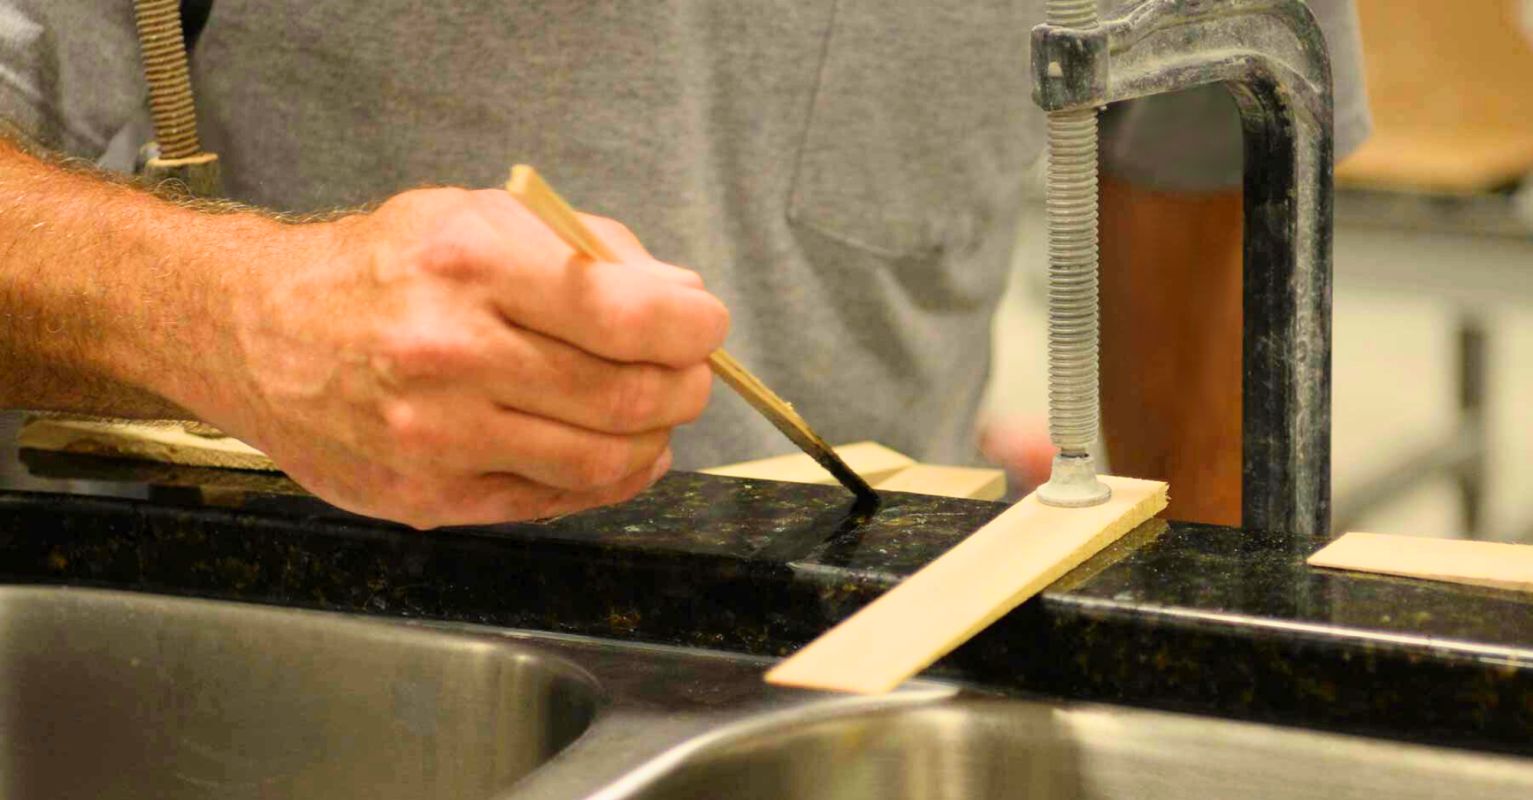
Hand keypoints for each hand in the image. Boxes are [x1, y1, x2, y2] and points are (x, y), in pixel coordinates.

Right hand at [199, 188, 728, 527]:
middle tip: (689, 374)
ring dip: (653, 439)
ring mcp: (436, 437)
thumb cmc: (380, 269)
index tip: (704, 325)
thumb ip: (585, 252)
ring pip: (601, 461)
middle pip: (626, 396)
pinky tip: (612, 452)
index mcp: (469, 265)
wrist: (257, 330)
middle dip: (684, 386)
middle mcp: (450, 354)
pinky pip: (553, 502)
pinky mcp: (427, 498)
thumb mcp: (476, 218)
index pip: (626, 313)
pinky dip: (605, 480)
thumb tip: (679, 297)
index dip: (692, 327)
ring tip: (654, 414)